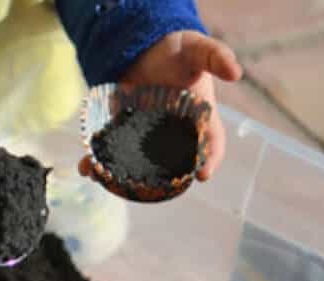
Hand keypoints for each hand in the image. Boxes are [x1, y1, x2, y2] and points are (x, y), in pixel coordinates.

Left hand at [81, 31, 241, 181]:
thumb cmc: (179, 53)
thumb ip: (215, 57)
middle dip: (163, 181)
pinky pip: (111, 153)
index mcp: (199, 121)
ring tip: (107, 181)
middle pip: (173, 164)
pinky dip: (97, 163)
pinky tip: (87, 168)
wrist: (146, 48)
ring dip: (122, 177)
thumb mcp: (197, 50)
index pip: (211, 145)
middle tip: (154, 189)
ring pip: (139, 164)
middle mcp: (174, 136)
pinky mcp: (122, 134)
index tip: (204, 175)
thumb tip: (236, 72)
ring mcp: (146, 139)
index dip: (210, 161)